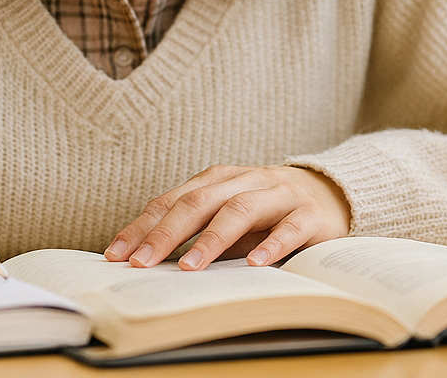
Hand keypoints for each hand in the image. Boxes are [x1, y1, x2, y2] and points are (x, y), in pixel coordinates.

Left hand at [104, 165, 349, 270]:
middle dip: (166, 232)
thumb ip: (194, 231)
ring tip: (190, 266)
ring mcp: (278, 194)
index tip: (116, 253)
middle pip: (199, 202)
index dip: (142, 226)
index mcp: (218, 180)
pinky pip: (290, 227)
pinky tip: (255, 263)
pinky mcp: (310, 213)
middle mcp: (245, 180)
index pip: (172, 201)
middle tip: (141, 262)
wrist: (330, 194)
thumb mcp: (226, 217)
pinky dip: (272, 244)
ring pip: (240, 209)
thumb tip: (146, 260)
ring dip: (211, 239)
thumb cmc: (266, 213)